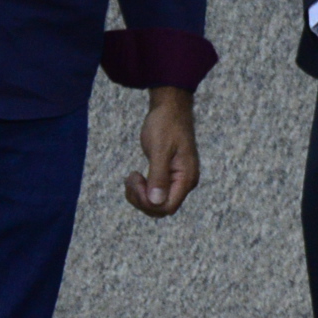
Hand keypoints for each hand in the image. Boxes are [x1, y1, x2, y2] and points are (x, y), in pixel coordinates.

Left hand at [126, 86, 199, 216]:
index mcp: (186, 178)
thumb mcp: (160, 149)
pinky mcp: (169, 177)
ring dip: (139, 196)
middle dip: (141, 199)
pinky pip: (155, 194)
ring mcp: (177, 181)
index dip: (148, 202)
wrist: (170, 109)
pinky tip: (135, 176)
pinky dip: (141, 190)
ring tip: (132, 176)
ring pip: (156, 204)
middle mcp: (185, 183)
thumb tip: (156, 202)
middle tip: (132, 177)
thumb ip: (159, 176)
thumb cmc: (166, 124)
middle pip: (161, 209)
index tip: (138, 181)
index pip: (167, 207)